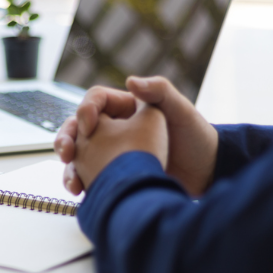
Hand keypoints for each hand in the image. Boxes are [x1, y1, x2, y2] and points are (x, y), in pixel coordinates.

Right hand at [55, 77, 218, 195]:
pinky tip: (80, 191)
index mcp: (127, 108)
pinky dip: (80, 182)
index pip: (96, 101)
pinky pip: (89, 175)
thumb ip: (160, 90)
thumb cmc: (197, 138)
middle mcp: (115, 128)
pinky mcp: (113, 174)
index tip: (88, 126)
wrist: (206, 174)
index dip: (86, 109)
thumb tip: (130, 81)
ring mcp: (112, 152)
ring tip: (72, 181)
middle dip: (66, 138)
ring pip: (79, 154)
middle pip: (78, 127)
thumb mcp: (181, 110)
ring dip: (69, 166)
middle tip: (67, 152)